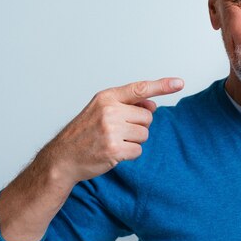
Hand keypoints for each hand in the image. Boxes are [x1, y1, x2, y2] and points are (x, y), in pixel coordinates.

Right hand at [47, 77, 183, 184]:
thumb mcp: (101, 110)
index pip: (140, 88)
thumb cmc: (84, 133)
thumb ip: (127, 104)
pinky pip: (138, 150)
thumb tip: (153, 104)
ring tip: (113, 141)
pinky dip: (129, 153)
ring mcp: (111, 130)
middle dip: (137, 126)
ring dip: (133, 141)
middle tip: (116, 131)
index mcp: (107, 97)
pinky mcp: (114, 149)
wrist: (62, 158)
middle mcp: (109, 110)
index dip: (162, 85)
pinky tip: (112, 152)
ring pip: (144, 134)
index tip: (179, 83)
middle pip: (147, 117)